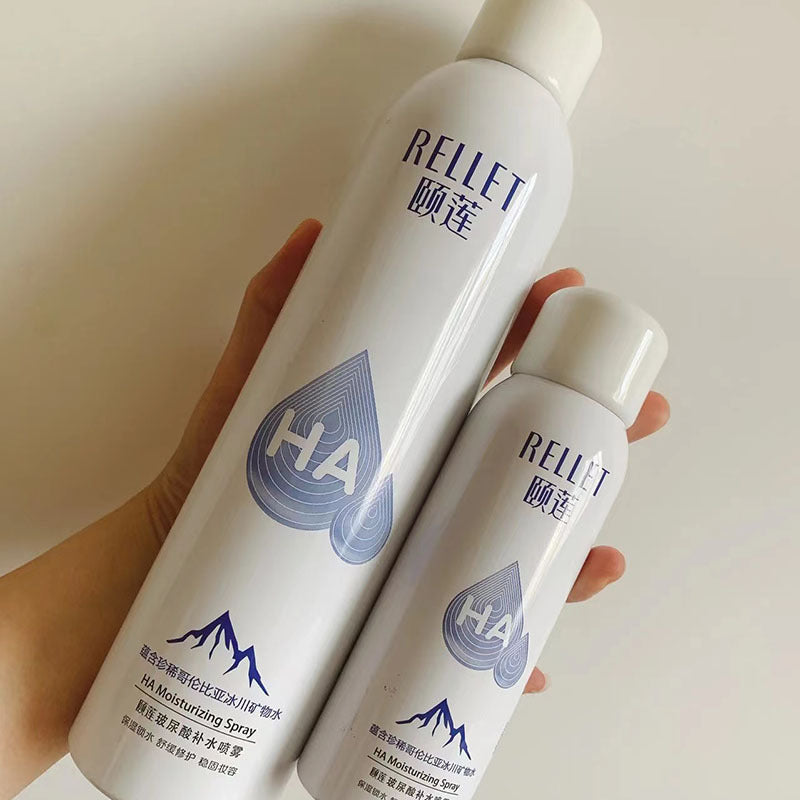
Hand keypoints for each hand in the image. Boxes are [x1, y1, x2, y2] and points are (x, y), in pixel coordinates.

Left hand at [146, 219, 669, 695]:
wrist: (179, 575)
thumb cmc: (215, 477)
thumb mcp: (246, 389)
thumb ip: (272, 308)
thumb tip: (315, 230)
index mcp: (401, 424)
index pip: (482, 369)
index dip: (533, 331)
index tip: (572, 297)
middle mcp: (424, 481)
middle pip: (524, 451)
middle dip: (592, 428)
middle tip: (643, 415)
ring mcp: (417, 545)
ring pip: (513, 543)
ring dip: (572, 551)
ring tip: (605, 559)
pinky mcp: (399, 611)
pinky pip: (466, 634)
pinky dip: (504, 652)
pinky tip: (533, 665)